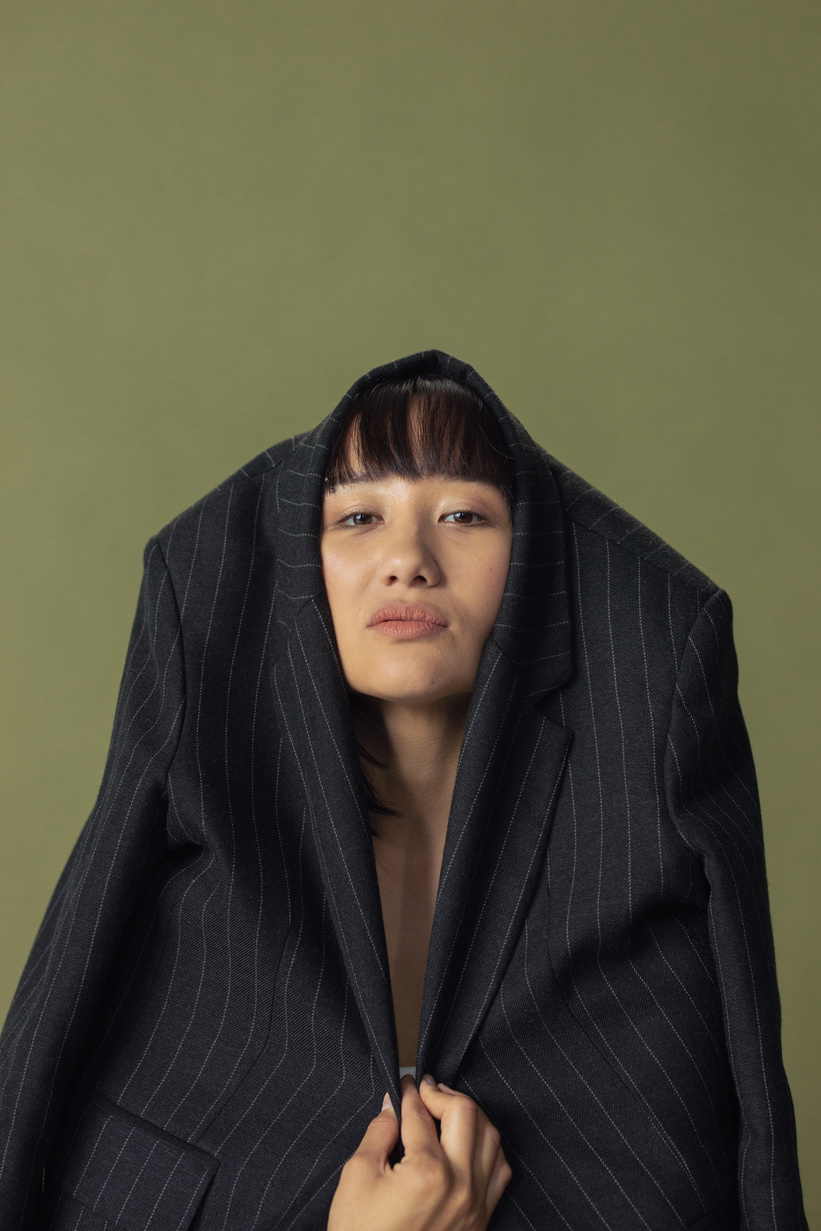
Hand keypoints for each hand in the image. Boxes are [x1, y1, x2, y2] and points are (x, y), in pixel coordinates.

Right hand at [327, 1073, 511, 1230]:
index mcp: (427, 1172)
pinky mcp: (481, 1220)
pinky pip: (500, 1170)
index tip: (405, 1084)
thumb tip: (393, 1105)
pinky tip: (469, 1143)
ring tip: (446, 1111)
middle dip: (443, 1094)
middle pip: (466, 1114)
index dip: (410, 1093)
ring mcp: (476, 1204)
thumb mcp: (358, 1177)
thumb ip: (379, 1132)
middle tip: (425, 1092)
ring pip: (490, 1138)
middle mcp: (460, 1185)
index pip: (422, 1115)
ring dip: (470, 1116)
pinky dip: (488, 1147)